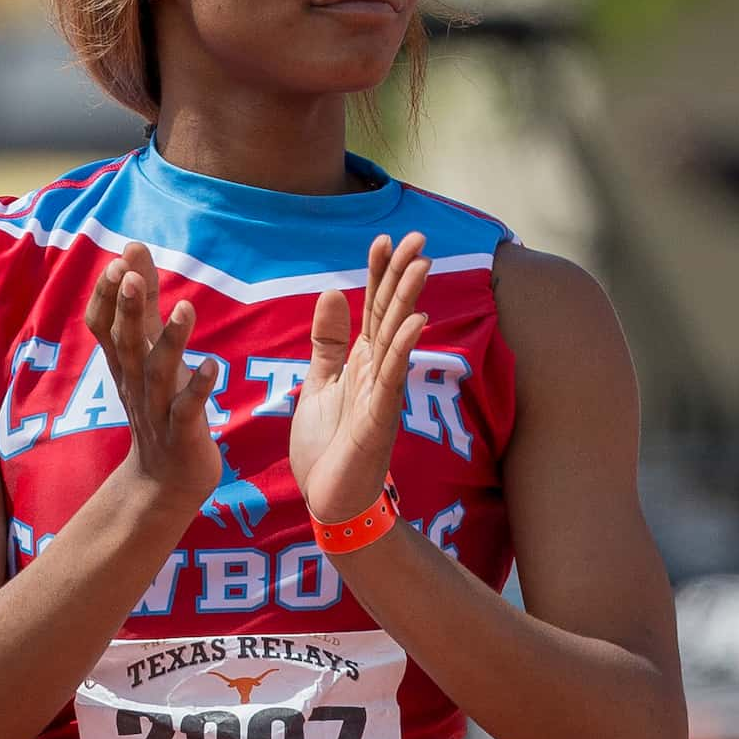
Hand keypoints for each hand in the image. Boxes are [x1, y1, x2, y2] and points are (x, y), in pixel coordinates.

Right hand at [85, 249, 221, 507]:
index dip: (106, 294)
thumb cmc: (160, 407)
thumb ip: (142, 305)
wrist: (165, 480)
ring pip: (158, 371)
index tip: (119, 259)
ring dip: (170, 339)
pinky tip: (212, 366)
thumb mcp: (147, 353)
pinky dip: (199, 388)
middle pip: (125, 341)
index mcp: (125, 363)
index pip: (102, 325)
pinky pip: (188, 409)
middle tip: (127, 272)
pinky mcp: (183, 432)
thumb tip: (132, 252)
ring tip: (186, 307)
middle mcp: (136, 382)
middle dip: (125, 307)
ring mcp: (157, 408)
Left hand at [290, 232, 429, 523]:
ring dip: (409, 300)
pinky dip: (404, 348)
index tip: (382, 238)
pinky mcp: (380, 418)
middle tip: (417, 236)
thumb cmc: (326, 448)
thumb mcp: (317, 384)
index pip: (372, 307)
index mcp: (360, 362)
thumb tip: (332, 291)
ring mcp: (382, 393)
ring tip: (422, 262)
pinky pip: (393, 377)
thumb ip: (325, 342)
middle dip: (402, 275)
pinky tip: (416, 320)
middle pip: (391, 313)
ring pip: (396, 337)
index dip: (377, 273)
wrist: (330, 501)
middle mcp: (377, 372)